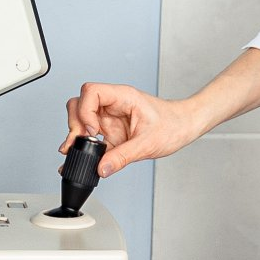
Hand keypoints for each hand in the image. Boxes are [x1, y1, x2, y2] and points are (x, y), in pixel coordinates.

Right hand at [61, 83, 200, 177]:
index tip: (92, 131)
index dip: (85, 111)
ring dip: (77, 133)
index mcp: (123, 97)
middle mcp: (114, 104)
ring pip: (81, 117)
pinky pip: (91, 133)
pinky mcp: (112, 129)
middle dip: (76, 123)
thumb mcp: (148, 144)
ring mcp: (111, 116)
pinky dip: (85, 144)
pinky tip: (84, 155)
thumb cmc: (173, 125)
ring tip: (79, 150)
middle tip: (81, 142)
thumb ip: (122, 157)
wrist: (184, 126)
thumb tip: (101, 168)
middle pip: (80, 103)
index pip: (92, 92)